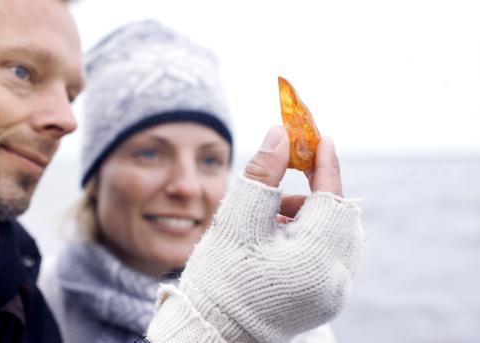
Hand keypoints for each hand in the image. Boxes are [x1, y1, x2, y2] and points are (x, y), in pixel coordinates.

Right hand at [147, 126, 363, 342]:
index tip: (320, 139)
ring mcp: (334, 294)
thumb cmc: (220, 276)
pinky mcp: (326, 300)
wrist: (213, 331)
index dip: (325, 165)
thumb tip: (280, 134)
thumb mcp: (238, 219)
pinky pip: (332, 255)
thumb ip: (263, 173)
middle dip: (315, 193)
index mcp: (316, 259)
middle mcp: (336, 280)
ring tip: (271, 218)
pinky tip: (278, 238)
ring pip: (337, 236)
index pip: (332, 198)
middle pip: (341, 217)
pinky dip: (311, 237)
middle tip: (285, 182)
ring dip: (311, 216)